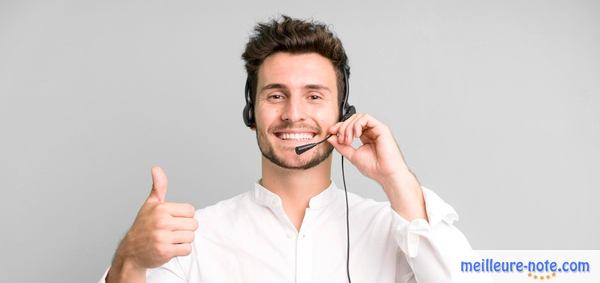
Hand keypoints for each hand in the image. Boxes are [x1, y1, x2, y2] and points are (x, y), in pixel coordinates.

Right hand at [107, 167, 197, 281]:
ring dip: (183, 240)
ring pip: (191, 237)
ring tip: (170, 239)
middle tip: (172, 231)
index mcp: (161, 208)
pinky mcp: (165, 251)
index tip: (173, 220)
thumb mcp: (150, 204)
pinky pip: (187, 249)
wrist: (131, 252)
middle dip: (186, 229)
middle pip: (193, 224)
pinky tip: (170, 247)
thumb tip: (156, 168)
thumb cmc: (143, 226)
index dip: (185, 216)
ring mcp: (163, 237)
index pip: (190, 210)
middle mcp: (162, 222)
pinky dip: (181, 250)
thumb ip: (158, 187)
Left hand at [327, 113, 407, 184]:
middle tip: (341, 139)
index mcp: (365, 137)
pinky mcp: (381, 128)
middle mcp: (371, 132)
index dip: (339, 127)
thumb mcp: (352, 155)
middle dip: (343, 127)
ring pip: (359, 117)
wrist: (386, 174)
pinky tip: (356, 135)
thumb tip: (331, 138)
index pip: (350, 126)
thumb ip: (341, 146)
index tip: (331, 132)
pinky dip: (357, 124)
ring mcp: (376, 129)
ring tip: (348, 140)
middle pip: (353, 120)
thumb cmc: (374, 168)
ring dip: (349, 127)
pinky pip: (366, 118)